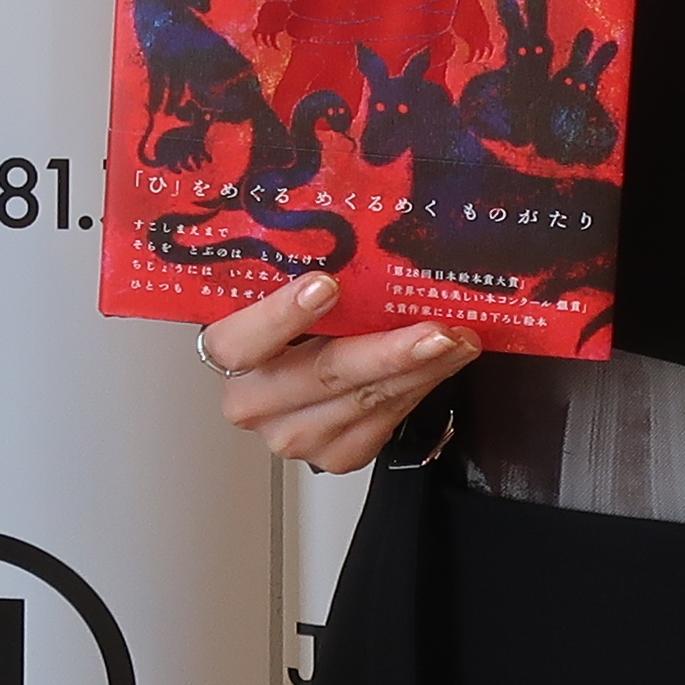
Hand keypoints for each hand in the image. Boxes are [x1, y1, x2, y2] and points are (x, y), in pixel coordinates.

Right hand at [197, 271, 477, 476]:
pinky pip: (383, 421)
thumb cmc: (289, 321)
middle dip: (387, 351)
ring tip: (457, 340)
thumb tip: (358, 228)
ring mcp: (292, 435)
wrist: (291, 373)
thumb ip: (301, 268)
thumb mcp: (280, 288)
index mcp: (227, 351)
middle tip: (434, 330)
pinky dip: (419, 388)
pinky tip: (442, 363)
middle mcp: (252, 401)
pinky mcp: (333, 456)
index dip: (282, 315)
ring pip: (364, 401)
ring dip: (420, 369)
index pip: (242, 339)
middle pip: (321, 376)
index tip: (327, 284)